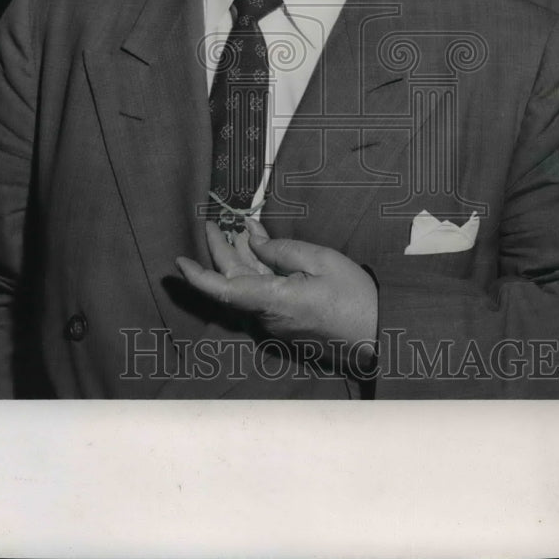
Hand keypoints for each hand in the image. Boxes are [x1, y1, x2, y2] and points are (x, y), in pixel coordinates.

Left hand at [176, 222, 378, 366]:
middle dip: (220, 252)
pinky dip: (256, 271)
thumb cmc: (354, 297)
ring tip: (235, 231)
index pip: (224, 290)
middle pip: (233, 283)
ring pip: (247, 288)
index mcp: (274, 300)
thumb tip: (252, 242)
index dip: (198, 276)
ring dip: (239, 259)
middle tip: (213, 223)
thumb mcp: (320, 260)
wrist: (379, 334)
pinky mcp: (286, 323)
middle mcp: (268, 316)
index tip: (179, 261)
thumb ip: (282, 250)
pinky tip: (259, 251)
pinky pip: (262, 294)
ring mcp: (276, 322)